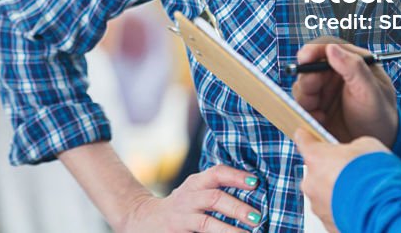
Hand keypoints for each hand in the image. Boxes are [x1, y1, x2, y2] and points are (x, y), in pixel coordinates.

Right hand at [121, 164, 261, 231]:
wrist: (142, 219)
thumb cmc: (180, 206)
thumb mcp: (195, 192)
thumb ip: (216, 189)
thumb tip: (255, 190)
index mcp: (195, 183)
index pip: (217, 173)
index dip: (236, 176)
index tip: (255, 182)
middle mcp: (188, 197)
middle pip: (214, 198)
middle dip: (237, 208)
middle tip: (258, 217)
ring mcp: (182, 217)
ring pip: (207, 222)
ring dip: (229, 230)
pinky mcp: (177, 232)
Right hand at [291, 42, 397, 144]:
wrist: (380, 145)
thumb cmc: (381, 116)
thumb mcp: (371, 92)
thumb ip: (354, 68)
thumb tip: (331, 48)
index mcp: (353, 62)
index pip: (327, 46)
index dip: (313, 50)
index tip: (304, 58)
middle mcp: (336, 73)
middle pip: (309, 66)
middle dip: (308, 78)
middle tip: (312, 91)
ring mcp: (325, 91)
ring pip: (302, 85)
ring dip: (306, 97)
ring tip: (320, 111)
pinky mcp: (317, 108)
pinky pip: (301, 104)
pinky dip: (306, 112)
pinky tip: (321, 119)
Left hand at [294, 129, 388, 230]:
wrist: (386, 209)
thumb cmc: (376, 176)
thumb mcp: (367, 145)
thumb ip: (352, 147)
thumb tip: (352, 153)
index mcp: (316, 158)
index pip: (303, 140)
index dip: (308, 137)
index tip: (309, 135)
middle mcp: (311, 183)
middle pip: (316, 171)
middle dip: (330, 170)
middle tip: (352, 171)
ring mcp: (318, 206)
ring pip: (324, 194)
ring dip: (337, 191)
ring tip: (360, 192)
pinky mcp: (328, 224)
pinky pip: (334, 212)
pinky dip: (344, 209)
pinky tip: (361, 206)